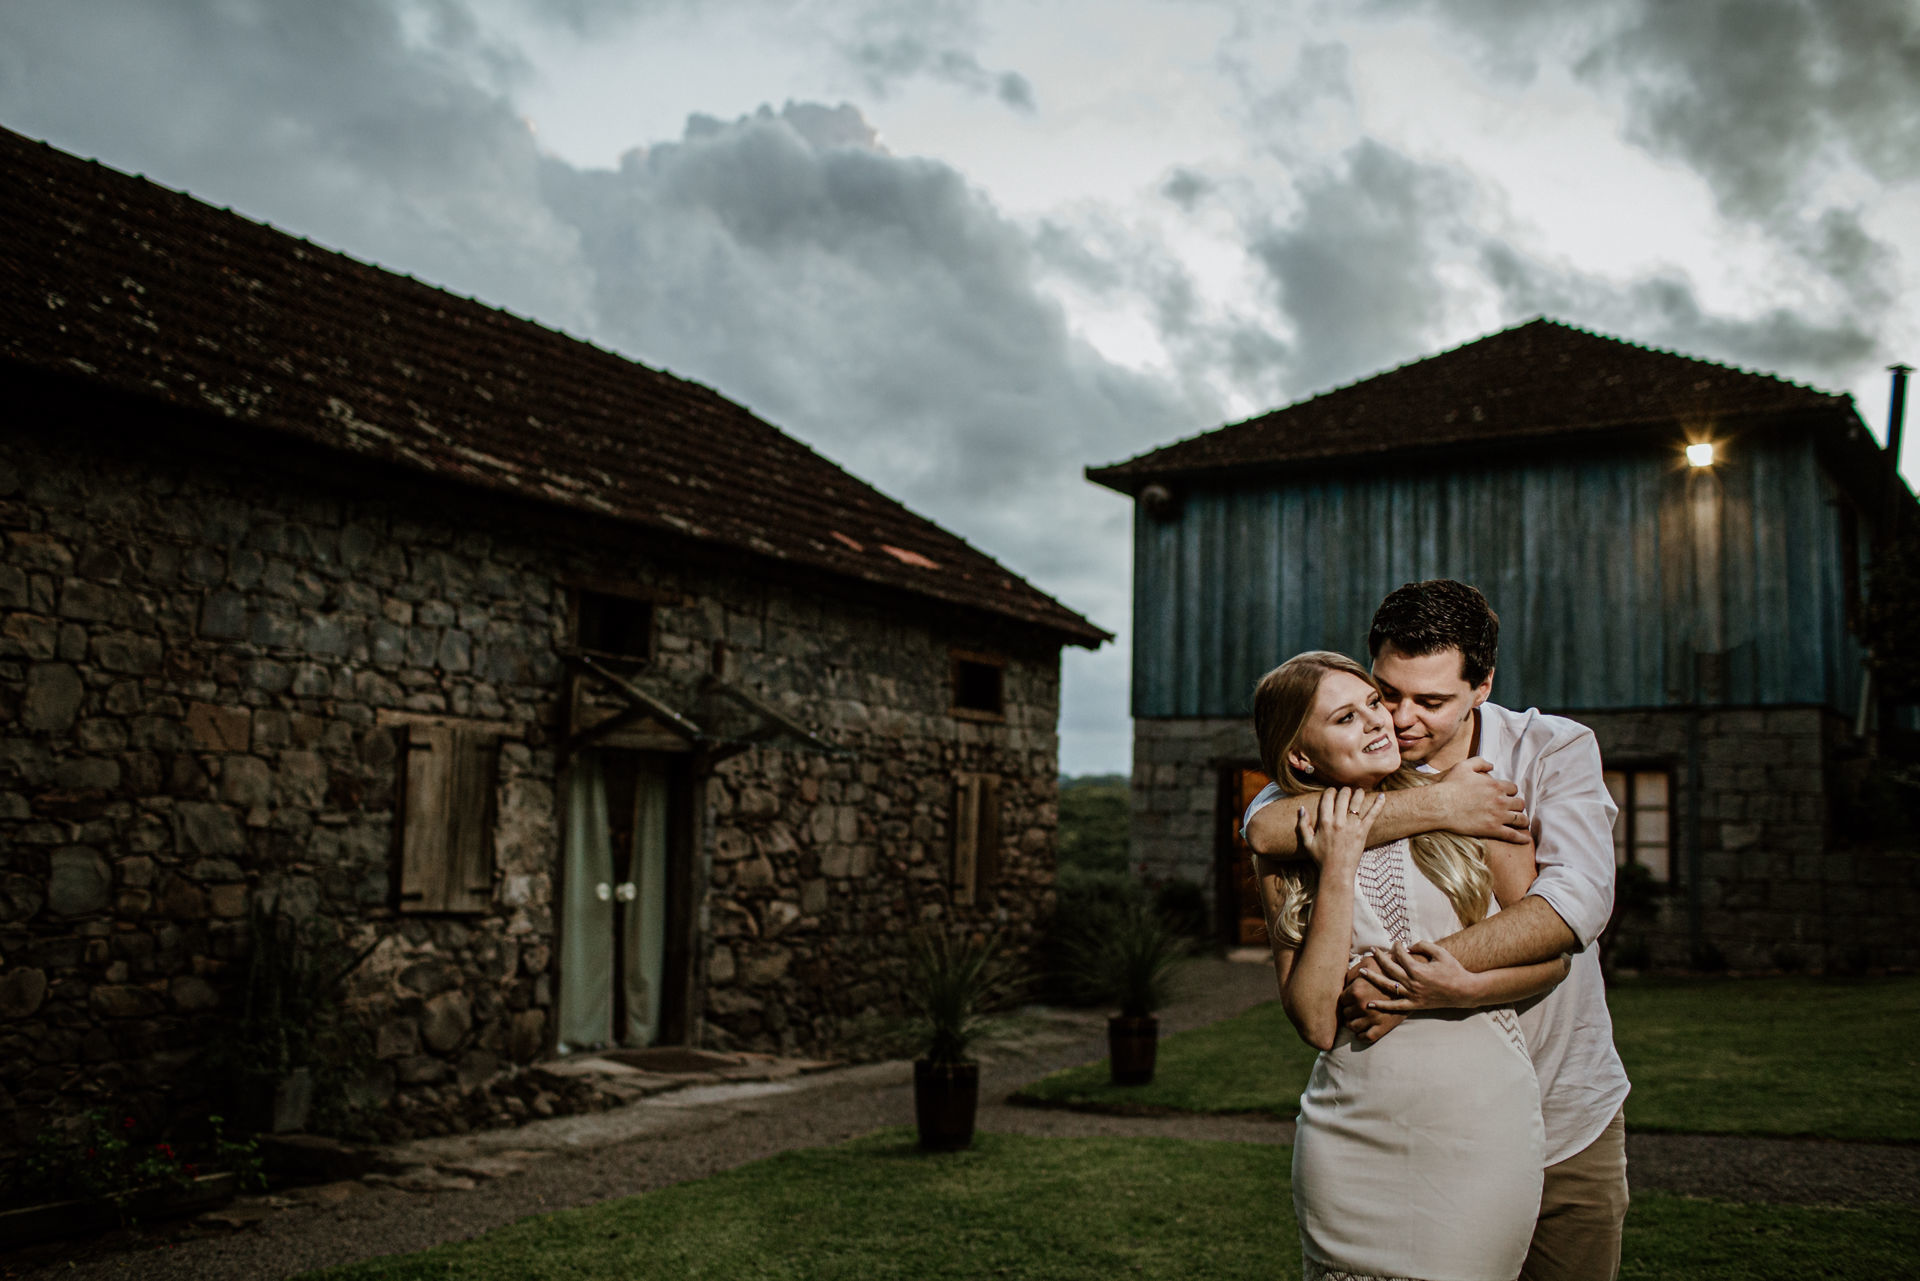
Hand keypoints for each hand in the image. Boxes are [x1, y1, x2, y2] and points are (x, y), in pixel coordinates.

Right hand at [1293, 787, 1384, 873]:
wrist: (1336, 872)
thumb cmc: (1321, 858)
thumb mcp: (1307, 842)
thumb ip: (1303, 824)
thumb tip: (1302, 808)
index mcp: (1324, 822)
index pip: (1328, 798)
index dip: (1330, 791)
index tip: (1332, 791)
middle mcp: (1338, 822)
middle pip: (1343, 797)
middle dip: (1345, 790)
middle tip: (1347, 790)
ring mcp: (1352, 826)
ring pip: (1357, 802)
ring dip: (1359, 793)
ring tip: (1360, 790)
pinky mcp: (1363, 832)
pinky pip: (1372, 815)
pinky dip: (1378, 804)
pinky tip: (1382, 796)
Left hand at [1340, 959, 1404, 1042]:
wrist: (1411, 981)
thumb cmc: (1387, 969)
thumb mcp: (1368, 963)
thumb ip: (1353, 972)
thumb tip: (1343, 982)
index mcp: (1356, 990)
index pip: (1342, 1000)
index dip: (1346, 998)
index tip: (1351, 997)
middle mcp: (1362, 1006)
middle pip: (1346, 1013)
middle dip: (1349, 1009)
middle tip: (1354, 1007)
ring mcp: (1372, 1018)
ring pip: (1352, 1026)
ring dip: (1352, 1023)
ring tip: (1356, 1018)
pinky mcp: (1383, 1027)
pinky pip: (1366, 1037)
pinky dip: (1361, 1036)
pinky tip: (1361, 1030)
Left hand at [1359, 940, 1484, 1011]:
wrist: (1464, 991)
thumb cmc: (1453, 970)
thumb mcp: (1441, 953)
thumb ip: (1424, 946)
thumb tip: (1408, 946)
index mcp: (1418, 970)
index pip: (1400, 955)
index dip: (1396, 947)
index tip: (1396, 943)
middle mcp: (1413, 983)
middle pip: (1390, 968)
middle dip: (1380, 958)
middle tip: (1371, 950)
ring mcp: (1413, 995)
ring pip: (1388, 986)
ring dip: (1374, 979)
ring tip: (1362, 972)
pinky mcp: (1415, 1005)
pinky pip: (1396, 1006)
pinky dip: (1383, 1006)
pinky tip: (1370, 1004)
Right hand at [1433, 757, 1529, 844]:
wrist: (1440, 805)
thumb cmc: (1450, 785)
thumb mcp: (1464, 766)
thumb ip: (1480, 762)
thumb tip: (1492, 765)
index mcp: (1495, 785)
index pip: (1513, 788)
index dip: (1511, 792)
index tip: (1507, 796)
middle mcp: (1500, 800)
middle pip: (1520, 803)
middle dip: (1518, 805)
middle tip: (1514, 809)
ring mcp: (1497, 816)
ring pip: (1520, 819)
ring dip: (1523, 820)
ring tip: (1522, 822)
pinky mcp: (1492, 829)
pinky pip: (1512, 835)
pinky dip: (1521, 838)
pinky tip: (1525, 839)